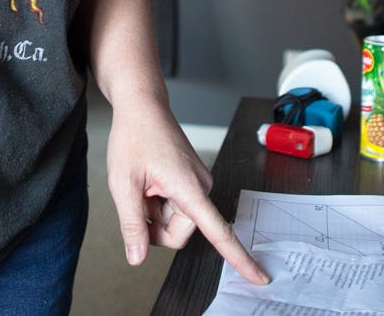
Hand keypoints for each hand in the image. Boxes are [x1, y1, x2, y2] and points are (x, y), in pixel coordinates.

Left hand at [106, 100, 270, 285]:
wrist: (143, 106)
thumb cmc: (134, 136)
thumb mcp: (123, 184)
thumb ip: (132, 225)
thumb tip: (137, 258)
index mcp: (190, 188)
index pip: (219, 231)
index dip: (240, 257)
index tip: (260, 277)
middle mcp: (201, 187)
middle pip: (179, 234)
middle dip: (154, 226)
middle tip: (137, 196)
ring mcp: (198, 184)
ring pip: (176, 222)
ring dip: (154, 212)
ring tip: (143, 183)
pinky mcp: (192, 182)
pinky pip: (176, 208)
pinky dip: (158, 202)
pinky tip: (150, 181)